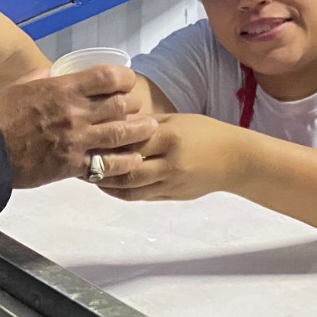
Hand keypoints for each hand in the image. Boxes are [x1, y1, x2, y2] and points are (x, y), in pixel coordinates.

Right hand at [0, 65, 156, 188]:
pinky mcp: (73, 165)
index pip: (107, 77)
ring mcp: (77, 140)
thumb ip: (39, 80)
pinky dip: (126, 162)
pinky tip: (135, 160)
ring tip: (149, 130)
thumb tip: (51, 74)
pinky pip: (109, 164)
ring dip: (140, 131)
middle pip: (122, 105)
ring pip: (122, 133)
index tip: (127, 82)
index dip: (124, 78)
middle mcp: (75, 112)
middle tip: (138, 109)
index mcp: (62, 89)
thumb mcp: (18, 87)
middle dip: (135, 105)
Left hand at [98, 114, 243, 201]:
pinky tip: (110, 185)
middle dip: (102, 168)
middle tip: (81, 162)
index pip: (131, 140)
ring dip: (108, 184)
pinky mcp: (172, 195)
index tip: (87, 138)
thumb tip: (114, 123)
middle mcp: (169, 162)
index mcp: (169, 137)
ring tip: (92, 176)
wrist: (235, 160)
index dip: (107, 142)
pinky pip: (142, 196)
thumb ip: (147, 124)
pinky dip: (123, 192)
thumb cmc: (204, 133)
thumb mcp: (176, 120)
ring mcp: (171, 182)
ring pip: (131, 189)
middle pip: (126, 170)